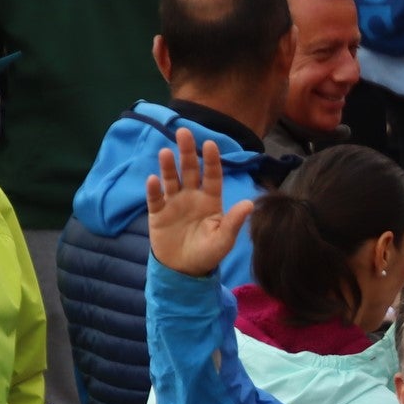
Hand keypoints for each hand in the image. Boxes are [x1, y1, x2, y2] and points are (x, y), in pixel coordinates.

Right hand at [145, 130, 253, 277]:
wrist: (184, 270)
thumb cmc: (208, 254)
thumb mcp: (224, 240)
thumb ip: (234, 222)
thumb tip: (250, 203)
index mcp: (210, 200)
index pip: (212, 176)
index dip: (211, 161)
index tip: (210, 144)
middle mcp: (192, 196)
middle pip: (190, 170)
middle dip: (187, 152)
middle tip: (184, 132)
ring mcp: (174, 203)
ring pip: (171, 179)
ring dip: (168, 166)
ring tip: (166, 152)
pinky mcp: (158, 213)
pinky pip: (155, 198)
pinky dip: (154, 189)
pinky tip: (153, 179)